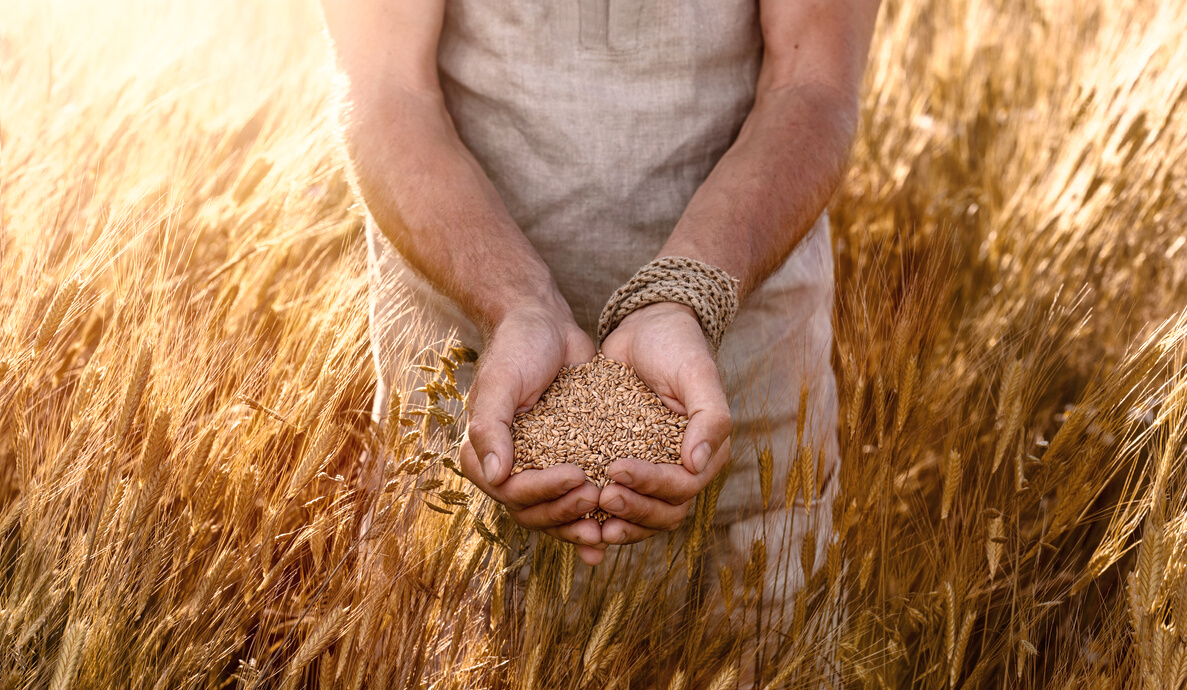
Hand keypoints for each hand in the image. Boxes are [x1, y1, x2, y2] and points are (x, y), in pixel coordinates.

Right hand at [458, 305, 607, 564]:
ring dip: (579, 520)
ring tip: (609, 516)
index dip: (543, 492)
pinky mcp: (566, 460)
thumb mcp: (501, 382)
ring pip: (554, 513)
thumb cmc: (517, 347)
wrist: (546, 324)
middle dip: (564, 511)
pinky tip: (612, 530)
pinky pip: (575, 497)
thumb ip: (491, 427)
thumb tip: (496, 475)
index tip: (577, 475)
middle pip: (532, 512)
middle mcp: (507, 468)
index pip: (510, 492)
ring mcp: (537, 468)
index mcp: (482, 454)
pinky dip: (591, 517)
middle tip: (596, 494)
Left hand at [597, 302, 732, 544]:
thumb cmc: (678, 345)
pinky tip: (579, 516)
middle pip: (665, 511)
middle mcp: (682, 467)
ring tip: (593, 520)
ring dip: (621, 521)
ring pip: (642, 514)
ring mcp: (653, 468)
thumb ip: (709, 418)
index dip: (652, 486)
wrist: (647, 326)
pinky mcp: (625, 461)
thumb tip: (696, 464)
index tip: (616, 470)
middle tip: (602, 498)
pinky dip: (602, 513)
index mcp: (706, 451)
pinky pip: (619, 497)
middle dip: (635, 510)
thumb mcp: (697, 374)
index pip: (683, 486)